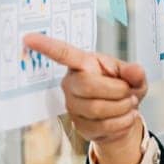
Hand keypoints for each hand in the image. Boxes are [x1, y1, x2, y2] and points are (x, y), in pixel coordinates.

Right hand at [24, 32, 148, 163]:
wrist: (126, 116)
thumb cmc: (125, 90)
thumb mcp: (135, 77)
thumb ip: (135, 72)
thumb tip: (134, 70)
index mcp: (84, 64)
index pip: (64, 53)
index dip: (47, 46)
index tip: (28, 38)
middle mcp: (72, 83)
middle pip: (87, 86)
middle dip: (118, 91)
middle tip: (129, 93)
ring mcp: (72, 105)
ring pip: (97, 108)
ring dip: (123, 108)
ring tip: (129, 105)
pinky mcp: (78, 124)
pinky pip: (103, 126)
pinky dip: (123, 122)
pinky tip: (125, 117)